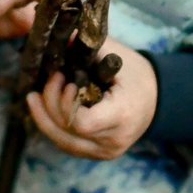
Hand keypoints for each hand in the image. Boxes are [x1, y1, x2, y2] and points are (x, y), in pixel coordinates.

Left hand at [26, 40, 156, 159]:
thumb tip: (60, 38)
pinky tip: (42, 108)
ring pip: (62, 142)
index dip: (66, 102)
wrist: (158, 99)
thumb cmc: (136, 74)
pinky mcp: (97, 154)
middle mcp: (114, 140)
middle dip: (50, 104)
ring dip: (44, 117)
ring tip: (34, 96)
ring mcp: (105, 152)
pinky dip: (52, 126)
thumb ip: (88, 47)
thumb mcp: (117, 55)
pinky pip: (67, 145)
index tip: (67, 80)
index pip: (82, 122)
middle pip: (66, 132)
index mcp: (122, 115)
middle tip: (51, 78)